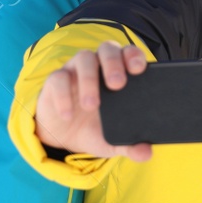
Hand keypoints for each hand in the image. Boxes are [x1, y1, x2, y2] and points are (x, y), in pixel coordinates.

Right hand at [35, 41, 152, 162]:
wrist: (64, 137)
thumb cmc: (96, 129)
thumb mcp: (113, 140)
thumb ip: (130, 145)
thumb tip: (146, 153)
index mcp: (120, 73)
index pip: (129, 53)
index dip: (134, 56)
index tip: (139, 69)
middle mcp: (99, 65)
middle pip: (108, 49)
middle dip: (114, 63)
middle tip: (117, 84)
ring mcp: (77, 70)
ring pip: (84, 58)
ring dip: (89, 79)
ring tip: (91, 105)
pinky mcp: (56, 80)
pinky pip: (58, 78)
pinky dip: (63, 96)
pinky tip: (68, 115)